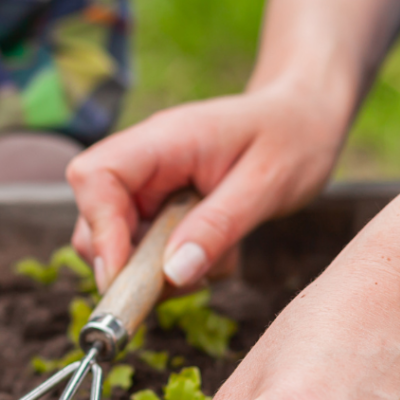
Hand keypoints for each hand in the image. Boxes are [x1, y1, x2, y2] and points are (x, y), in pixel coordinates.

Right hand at [66, 78, 348, 292]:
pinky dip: (176, 271)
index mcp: (161, 140)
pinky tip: (218, 255)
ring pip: (118, 247)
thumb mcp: (267, 184)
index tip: (124, 276)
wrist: (305, 119)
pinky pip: (146, 255)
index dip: (100, 231)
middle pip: (94, 221)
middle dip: (129, 265)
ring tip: (217, 260)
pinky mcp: (159, 211)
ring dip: (159, 273)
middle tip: (184, 281)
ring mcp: (148, 189)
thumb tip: (172, 274)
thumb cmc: (292, 137)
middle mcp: (143, 164)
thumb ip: (219, 227)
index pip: (94, 178)